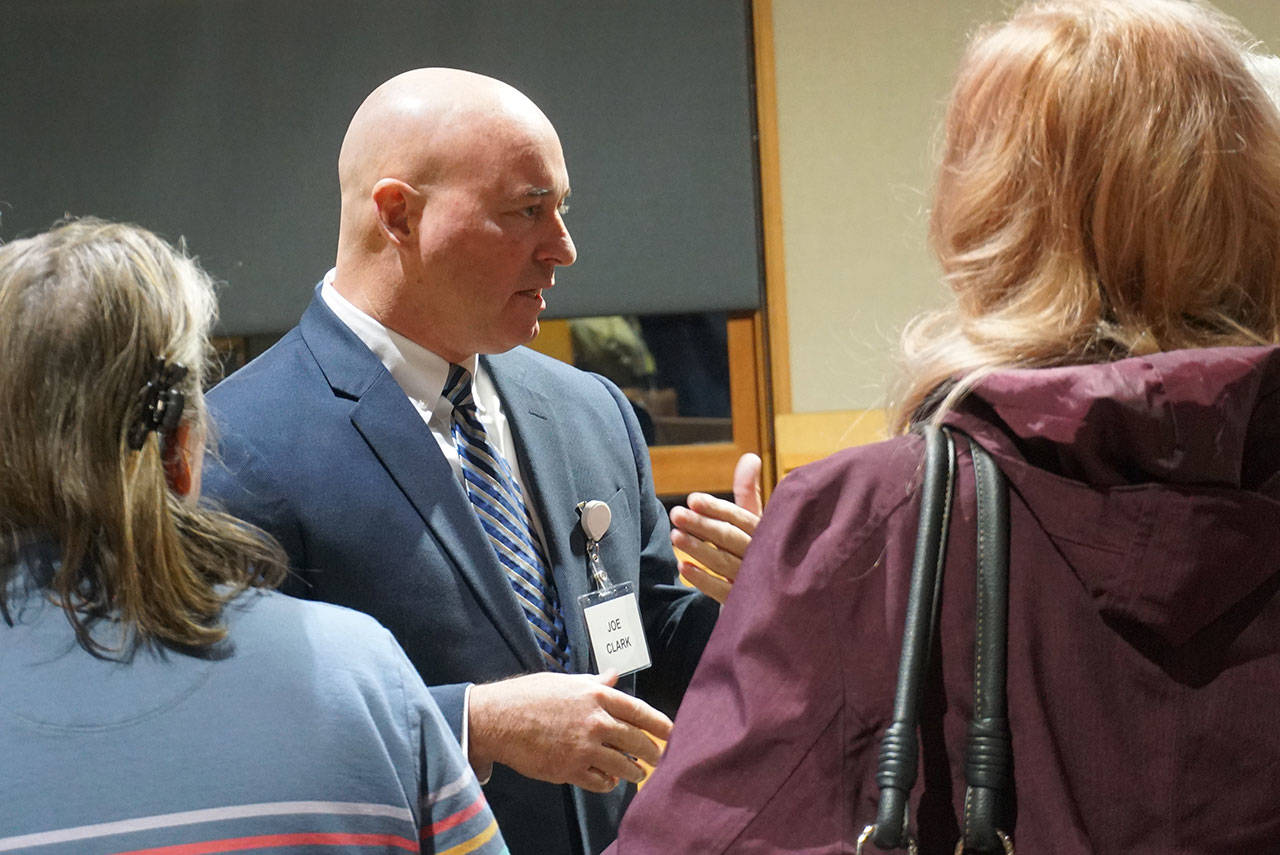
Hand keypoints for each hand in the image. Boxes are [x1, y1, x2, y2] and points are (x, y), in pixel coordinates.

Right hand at [467, 670, 672, 792]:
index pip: (640, 711)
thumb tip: (614, 675)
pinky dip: (609, 781)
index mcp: (596, 695)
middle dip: (652, 752)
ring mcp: (584, 747)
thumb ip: (594, 683)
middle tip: (657, 758)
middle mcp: (596, 721)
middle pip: (638, 741)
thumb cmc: (530, 696)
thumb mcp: (565, 682)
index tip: (671, 732)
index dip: (660, 724)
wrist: (499, 720)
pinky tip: (610, 779)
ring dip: (634, 771)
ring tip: (637, 773)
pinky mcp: (570, 770)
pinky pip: (602, 781)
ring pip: (624, 765)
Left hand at [669, 452, 762, 602]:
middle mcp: (765, 556)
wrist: (784, 600)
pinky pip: (723, 592)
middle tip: (676, 514)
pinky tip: (683, 567)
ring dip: (698, 549)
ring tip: (674, 536)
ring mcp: (757, 582)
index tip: (693, 499)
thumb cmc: (765, 551)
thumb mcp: (758, 521)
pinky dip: (703, 580)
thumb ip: (749, 492)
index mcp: (769, 533)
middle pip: (729, 538)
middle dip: (701, 525)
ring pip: (723, 563)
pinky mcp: (747, 604)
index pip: (740, 518)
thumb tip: (749, 457)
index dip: (716, 508)